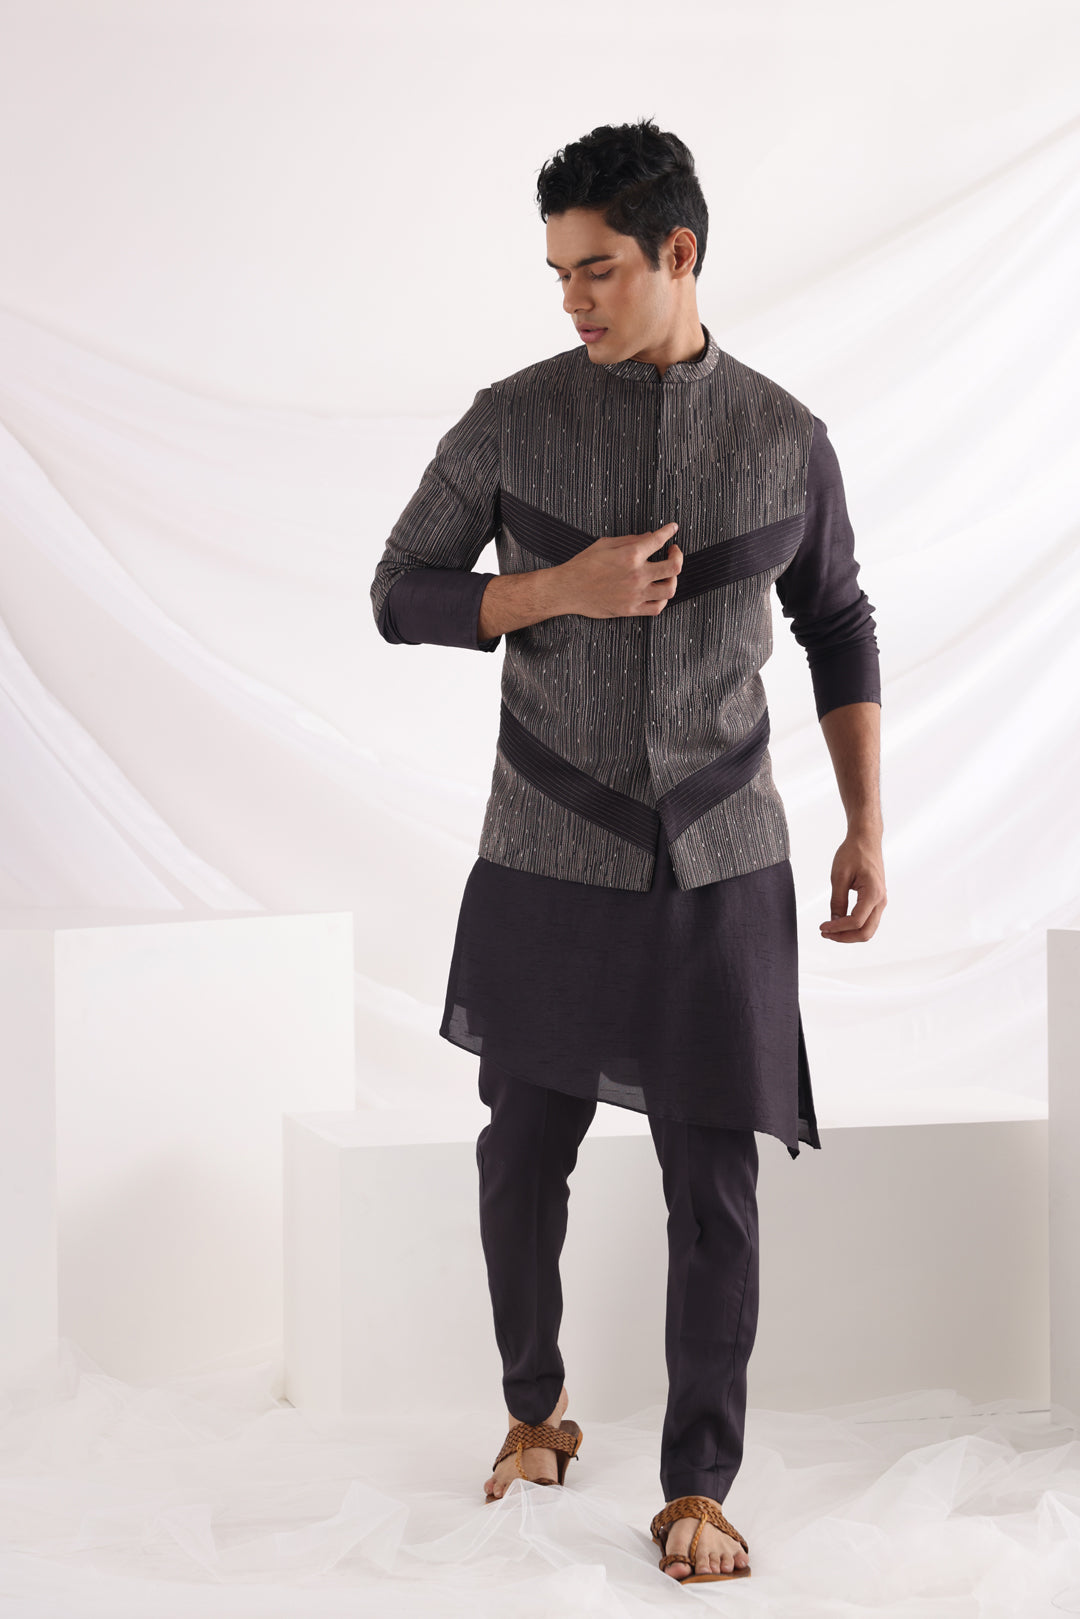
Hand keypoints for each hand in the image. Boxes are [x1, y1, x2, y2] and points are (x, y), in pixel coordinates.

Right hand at [556, 523, 681, 618]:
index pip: (659, 539)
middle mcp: (636, 575)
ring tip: (667, 574)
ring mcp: (635, 594)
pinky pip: (657, 608)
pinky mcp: (630, 609)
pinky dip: (662, 599)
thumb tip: (649, 536)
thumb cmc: (583, 565)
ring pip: (670, 589)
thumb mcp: (605, 544)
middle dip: (678, 556)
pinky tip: (658, 592)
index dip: (669, 531)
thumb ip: (630, 540)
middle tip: (673, 552)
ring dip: (673, 579)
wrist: (568, 589)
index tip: (672, 528)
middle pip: (674, 567)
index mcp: (630, 555)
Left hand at [820, 832, 886, 941]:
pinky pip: (868, 920)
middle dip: (844, 937)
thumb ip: (837, 901)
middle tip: (825, 933)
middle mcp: (881, 900)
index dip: (837, 928)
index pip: (856, 921)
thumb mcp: (839, 876)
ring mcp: (880, 901)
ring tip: (830, 930)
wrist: (866, 839)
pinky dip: (854, 927)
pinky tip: (839, 923)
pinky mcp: (876, 900)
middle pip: (865, 932)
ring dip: (849, 934)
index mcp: (873, 893)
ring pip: (868, 929)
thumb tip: (834, 921)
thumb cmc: (854, 852)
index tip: (822, 927)